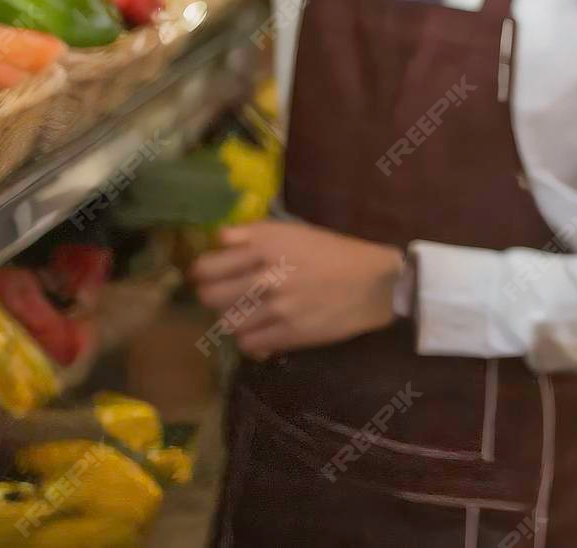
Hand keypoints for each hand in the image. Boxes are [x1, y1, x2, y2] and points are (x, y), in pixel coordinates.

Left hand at [189, 220, 402, 358]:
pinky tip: (263, 330)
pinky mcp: (288, 334)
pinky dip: (251, 339)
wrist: (373, 283)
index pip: (207, 266)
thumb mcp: (294, 230)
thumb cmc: (334, 252)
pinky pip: (248, 345)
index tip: (209, 274)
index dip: (202, 272)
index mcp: (267, 245)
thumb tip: (218, 239)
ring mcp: (277, 308)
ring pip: (226, 322)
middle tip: (228, 295)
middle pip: (209, 296)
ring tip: (248, 313)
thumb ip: (253, 232)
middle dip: (213, 296)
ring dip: (234, 318)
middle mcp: (266, 276)